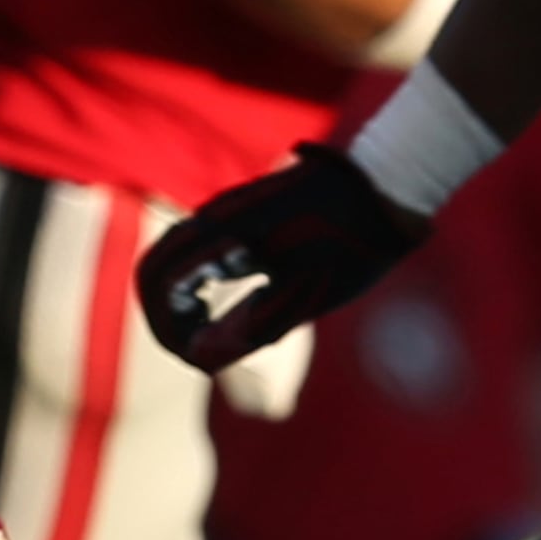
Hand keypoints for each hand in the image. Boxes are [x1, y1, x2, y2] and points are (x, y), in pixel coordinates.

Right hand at [137, 143, 427, 371]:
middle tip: (199, 346)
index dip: (171, 330)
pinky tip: (217, 300)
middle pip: (152, 270)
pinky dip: (188, 279)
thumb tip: (201, 359)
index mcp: (226, 235)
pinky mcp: (239, 211)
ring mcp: (225, 210)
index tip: (199, 356)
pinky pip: (191, 245)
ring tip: (206, 329)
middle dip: (165, 316)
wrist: (388, 180)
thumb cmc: (358, 240)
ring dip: (173, 298)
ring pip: (168, 256)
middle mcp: (215, 217)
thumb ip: (255, 325)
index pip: (161, 285)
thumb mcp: (312, 293)